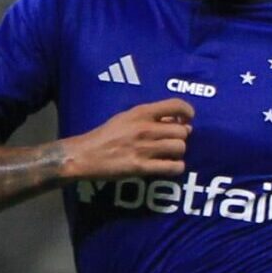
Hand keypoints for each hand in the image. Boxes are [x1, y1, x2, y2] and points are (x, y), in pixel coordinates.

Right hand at [63, 99, 191, 180]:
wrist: (84, 155)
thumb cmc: (107, 135)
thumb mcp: (126, 118)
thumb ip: (152, 118)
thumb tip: (181, 122)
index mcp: (140, 112)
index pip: (175, 105)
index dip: (187, 112)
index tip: (187, 119)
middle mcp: (144, 128)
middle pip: (182, 132)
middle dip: (180, 137)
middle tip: (171, 141)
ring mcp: (143, 148)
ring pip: (180, 148)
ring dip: (178, 153)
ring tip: (168, 154)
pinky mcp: (141, 167)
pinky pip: (174, 167)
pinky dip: (176, 167)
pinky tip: (169, 166)